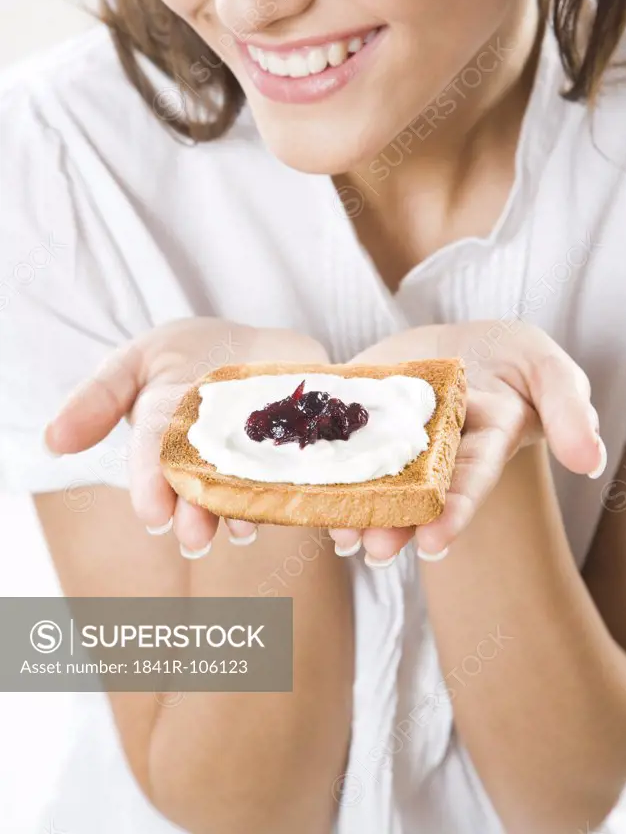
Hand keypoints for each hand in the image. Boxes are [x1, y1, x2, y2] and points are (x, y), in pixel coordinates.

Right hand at [43, 318, 329, 556]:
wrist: (253, 341)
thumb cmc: (188, 355)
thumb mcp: (135, 362)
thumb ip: (98, 398)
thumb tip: (54, 440)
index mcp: (170, 439)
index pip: (157, 462)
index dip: (154, 486)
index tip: (153, 513)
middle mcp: (216, 456)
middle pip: (205, 488)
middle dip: (199, 514)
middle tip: (195, 538)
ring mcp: (263, 451)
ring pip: (256, 486)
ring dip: (249, 511)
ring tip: (245, 529)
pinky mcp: (310, 439)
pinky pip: (314, 464)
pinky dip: (318, 490)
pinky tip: (318, 511)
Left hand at [329, 321, 605, 564]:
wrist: (467, 339)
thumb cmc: (515, 360)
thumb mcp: (550, 370)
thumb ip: (570, 411)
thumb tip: (590, 460)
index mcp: (482, 446)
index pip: (469, 483)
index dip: (454, 513)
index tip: (434, 543)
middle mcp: (435, 452)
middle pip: (414, 493)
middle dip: (395, 524)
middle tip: (371, 550)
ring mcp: (394, 434)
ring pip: (372, 474)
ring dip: (354, 506)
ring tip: (335, 532)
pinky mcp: (360, 408)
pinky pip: (338, 433)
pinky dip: (320, 458)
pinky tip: (300, 482)